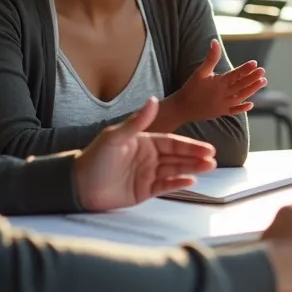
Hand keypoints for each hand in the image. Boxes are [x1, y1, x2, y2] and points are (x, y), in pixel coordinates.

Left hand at [74, 97, 217, 210]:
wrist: (79, 185)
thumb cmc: (95, 158)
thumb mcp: (116, 137)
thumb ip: (137, 121)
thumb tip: (154, 100)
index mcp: (144, 142)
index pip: (172, 143)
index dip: (190, 145)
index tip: (207, 147)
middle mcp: (149, 158)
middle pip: (178, 157)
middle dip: (196, 158)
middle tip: (213, 159)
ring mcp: (148, 175)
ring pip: (175, 171)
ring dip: (192, 169)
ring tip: (208, 168)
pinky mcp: (144, 191)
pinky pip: (165, 186)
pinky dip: (178, 184)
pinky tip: (191, 182)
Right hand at [159, 40, 266, 128]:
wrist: (181, 108)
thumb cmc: (190, 88)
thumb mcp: (200, 72)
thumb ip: (211, 58)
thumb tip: (214, 41)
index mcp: (218, 83)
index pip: (235, 75)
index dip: (245, 69)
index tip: (255, 63)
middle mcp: (223, 95)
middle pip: (241, 86)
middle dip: (252, 78)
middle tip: (262, 71)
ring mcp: (223, 105)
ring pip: (241, 97)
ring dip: (252, 90)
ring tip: (263, 82)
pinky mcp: (221, 112)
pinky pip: (234, 111)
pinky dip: (242, 108)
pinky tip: (251, 104)